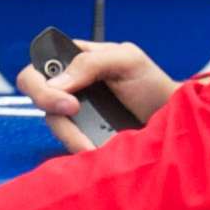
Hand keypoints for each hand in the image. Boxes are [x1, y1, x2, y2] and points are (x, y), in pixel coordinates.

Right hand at [16, 40, 179, 154]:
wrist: (173, 119)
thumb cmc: (152, 84)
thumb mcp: (127, 61)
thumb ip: (91, 62)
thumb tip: (56, 83)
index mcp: (76, 59)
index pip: (39, 65)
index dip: (42, 80)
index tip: (66, 95)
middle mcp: (70, 86)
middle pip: (36, 94)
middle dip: (49, 104)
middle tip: (74, 112)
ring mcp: (75, 113)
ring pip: (53, 123)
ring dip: (70, 134)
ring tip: (94, 143)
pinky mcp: (82, 136)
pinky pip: (68, 143)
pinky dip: (80, 147)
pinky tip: (96, 149)